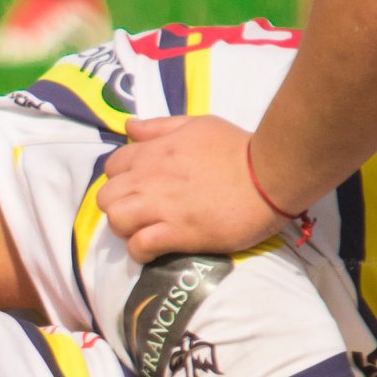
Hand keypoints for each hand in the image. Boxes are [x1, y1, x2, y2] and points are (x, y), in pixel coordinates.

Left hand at [97, 115, 285, 261]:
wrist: (269, 175)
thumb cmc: (238, 148)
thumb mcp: (198, 125)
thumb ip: (160, 127)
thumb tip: (129, 126)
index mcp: (154, 151)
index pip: (112, 166)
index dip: (121, 179)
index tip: (138, 188)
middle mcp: (150, 178)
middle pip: (106, 197)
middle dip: (118, 206)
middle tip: (140, 213)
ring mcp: (162, 207)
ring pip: (116, 221)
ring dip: (125, 230)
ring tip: (145, 231)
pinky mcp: (178, 234)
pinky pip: (140, 246)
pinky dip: (141, 251)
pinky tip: (155, 249)